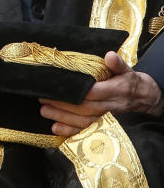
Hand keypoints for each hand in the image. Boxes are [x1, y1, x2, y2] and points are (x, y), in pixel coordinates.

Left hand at [40, 52, 163, 136]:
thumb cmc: (129, 82)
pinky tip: (56, 127)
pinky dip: (71, 131)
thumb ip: (117, 64)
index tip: (58, 87)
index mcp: (116, 90)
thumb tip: (109, 55)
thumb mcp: (126, 70)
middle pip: (85, 108)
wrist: (144, 99)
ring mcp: (108, 119)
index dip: (76, 91)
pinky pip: (87, 131)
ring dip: (62, 117)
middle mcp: (112, 106)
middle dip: (63, 104)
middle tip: (43, 98)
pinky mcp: (105, 127)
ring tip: (44, 111)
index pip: (94, 92)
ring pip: (84, 121)